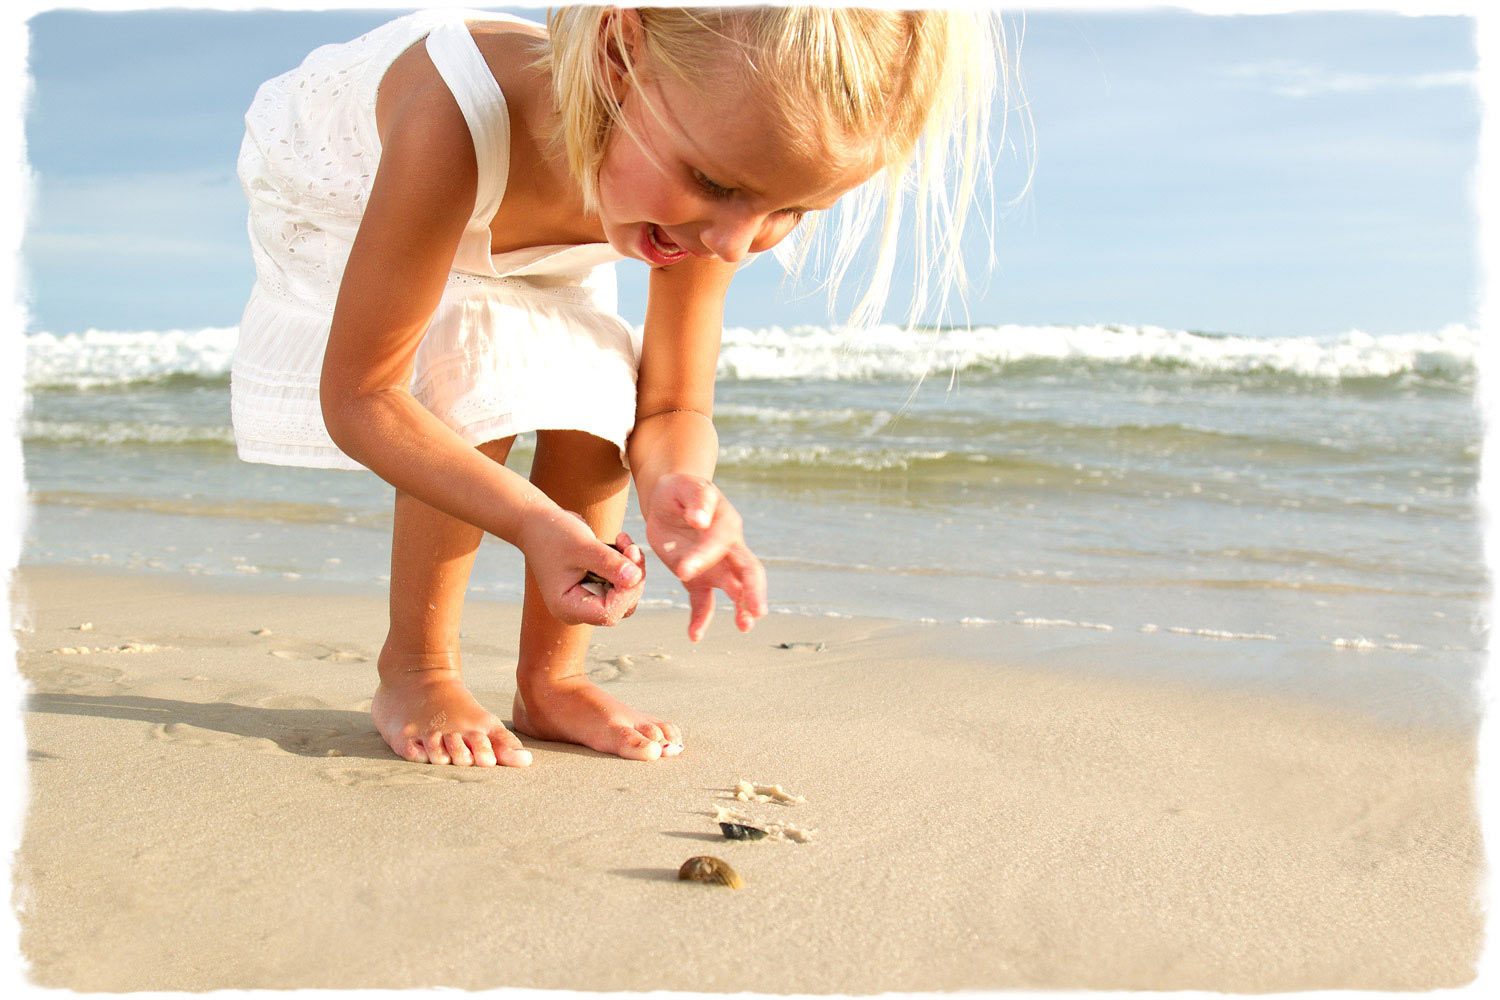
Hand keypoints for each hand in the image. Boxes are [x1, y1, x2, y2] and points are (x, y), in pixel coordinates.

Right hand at [518, 506, 643, 626]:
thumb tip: (635, 578)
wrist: (537, 522)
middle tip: (631, 547)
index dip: (626, 592)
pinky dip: (627, 563)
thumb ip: (608, 563)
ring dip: (633, 569)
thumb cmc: (553, 533)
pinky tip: (620, 541)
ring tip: (624, 541)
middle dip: (633, 578)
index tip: (630, 560)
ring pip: (626, 595)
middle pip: (622, 607)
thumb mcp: (582, 546)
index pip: (608, 613)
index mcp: (567, 607)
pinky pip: (622, 582)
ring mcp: (587, 598)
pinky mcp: (595, 586)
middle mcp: (578, 609)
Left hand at [645, 474, 767, 641]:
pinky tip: (695, 636)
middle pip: (749, 571)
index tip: (683, 570)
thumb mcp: (686, 487)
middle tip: (757, 613)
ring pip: (735, 590)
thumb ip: (697, 499)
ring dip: (741, 609)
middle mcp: (728, 548)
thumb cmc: (681, 490)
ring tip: (744, 627)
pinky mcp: (698, 579)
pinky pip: (704, 602)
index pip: (721, 543)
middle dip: (753, 592)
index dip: (704, 557)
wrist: (670, 500)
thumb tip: (701, 521)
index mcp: (726, 523)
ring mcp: (716, 566)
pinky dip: (701, 619)